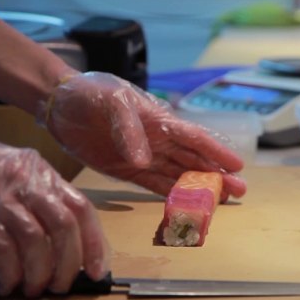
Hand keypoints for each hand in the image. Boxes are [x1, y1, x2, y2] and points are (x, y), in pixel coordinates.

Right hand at [0, 129, 108, 296]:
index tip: (98, 269)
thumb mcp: (14, 172)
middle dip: (69, 263)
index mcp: (39, 171)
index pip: (81, 206)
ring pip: (35, 239)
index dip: (95, 242)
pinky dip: (9, 272)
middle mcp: (23, 180)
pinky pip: (2, 249)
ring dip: (39, 272)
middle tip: (62, 285)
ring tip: (34, 288)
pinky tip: (7, 284)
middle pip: (64, 225)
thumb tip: (68, 239)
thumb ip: (41, 197)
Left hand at [40, 72, 246, 199]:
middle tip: (240, 191)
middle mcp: (159, 141)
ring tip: (223, 201)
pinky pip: (155, 185)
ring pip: (179, 175)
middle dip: (217, 175)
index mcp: (160, 120)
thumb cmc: (90, 93)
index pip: (195, 138)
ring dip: (200, 188)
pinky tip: (188, 205)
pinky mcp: (128, 171)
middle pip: (194, 160)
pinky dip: (172, 195)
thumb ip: (129, 130)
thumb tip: (144, 160)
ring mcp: (145, 157)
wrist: (60, 104)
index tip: (238, 166)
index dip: (217, 152)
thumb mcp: (111, 102)